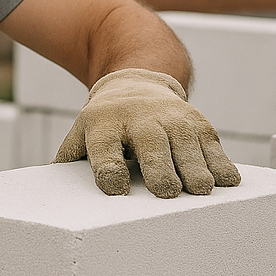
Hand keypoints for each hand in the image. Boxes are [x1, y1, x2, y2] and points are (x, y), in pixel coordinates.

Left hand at [53, 68, 240, 197]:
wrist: (138, 82)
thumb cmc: (106, 123)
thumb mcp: (82, 132)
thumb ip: (69, 159)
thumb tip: (49, 189)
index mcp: (104, 124)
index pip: (104, 148)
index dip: (109, 169)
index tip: (115, 190)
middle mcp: (139, 118)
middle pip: (151, 145)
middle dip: (160, 168)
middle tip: (167, 193)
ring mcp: (172, 119)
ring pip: (186, 144)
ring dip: (195, 168)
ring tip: (200, 191)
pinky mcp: (198, 123)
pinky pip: (212, 145)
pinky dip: (221, 163)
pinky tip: (225, 183)